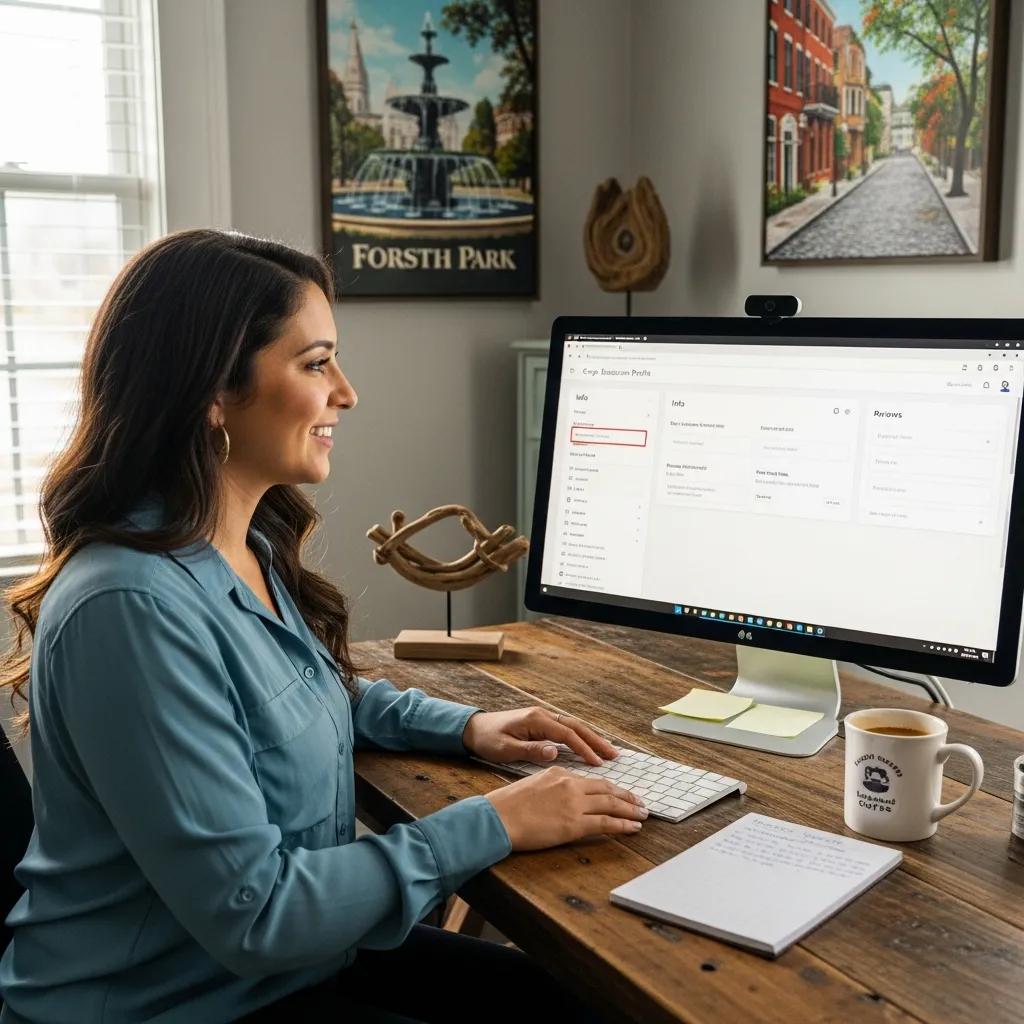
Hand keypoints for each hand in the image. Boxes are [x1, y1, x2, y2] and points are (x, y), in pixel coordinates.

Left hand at [462, 706, 618, 766]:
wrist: (474, 728)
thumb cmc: (488, 740)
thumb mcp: (505, 749)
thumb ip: (530, 750)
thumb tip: (555, 752)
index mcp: (536, 720)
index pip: (567, 734)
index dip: (584, 748)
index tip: (597, 762)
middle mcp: (543, 715)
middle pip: (576, 726)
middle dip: (596, 740)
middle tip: (614, 755)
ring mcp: (543, 717)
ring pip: (574, 726)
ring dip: (592, 737)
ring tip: (609, 751)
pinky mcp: (542, 723)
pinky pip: (567, 729)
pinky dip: (581, 737)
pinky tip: (590, 746)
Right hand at [485, 768, 646, 850]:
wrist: (497, 817)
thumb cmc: (507, 805)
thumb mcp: (532, 785)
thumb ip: (551, 788)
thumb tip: (560, 798)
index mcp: (559, 773)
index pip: (591, 781)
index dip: (609, 788)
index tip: (620, 793)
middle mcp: (570, 784)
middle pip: (606, 789)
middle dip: (626, 796)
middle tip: (640, 802)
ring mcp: (574, 804)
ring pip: (611, 804)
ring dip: (630, 810)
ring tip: (643, 814)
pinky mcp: (574, 824)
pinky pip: (606, 823)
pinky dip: (623, 825)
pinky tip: (634, 827)